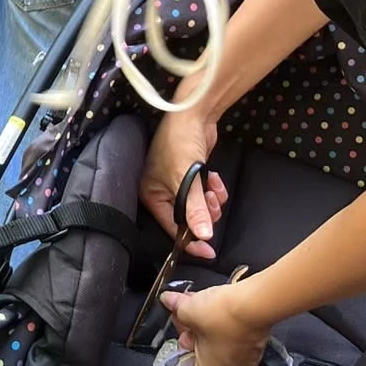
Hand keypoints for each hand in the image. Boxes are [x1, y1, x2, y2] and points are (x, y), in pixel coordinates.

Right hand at [140, 107, 225, 259]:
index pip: (170, 227)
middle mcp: (160, 190)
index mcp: (150, 194)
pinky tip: (215, 178)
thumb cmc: (180, 143)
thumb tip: (203, 236)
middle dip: (203, 214)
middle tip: (212, 205)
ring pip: (198, 206)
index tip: (209, 252)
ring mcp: (176, 182)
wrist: (193, 113)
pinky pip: (203, 193)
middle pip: (186, 217)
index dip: (191, 240)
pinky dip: (213, 189)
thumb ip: (195, 210)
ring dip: (210, 201)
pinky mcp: (191, 174)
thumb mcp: (187, 179)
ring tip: (214, 189)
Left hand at [160, 280, 269, 365]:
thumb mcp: (188, 310)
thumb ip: (176, 307)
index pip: (185, 357)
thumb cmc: (224, 317)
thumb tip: (170, 301)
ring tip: (206, 304)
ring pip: (220, 340)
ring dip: (211, 322)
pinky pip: (236, 335)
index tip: (180, 318)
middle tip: (191, 308)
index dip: (181, 334)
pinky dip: (228, 322)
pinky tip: (222, 306)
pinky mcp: (258, 344)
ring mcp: (249, 360)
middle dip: (195, 327)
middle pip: (203, 349)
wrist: (254, 304)